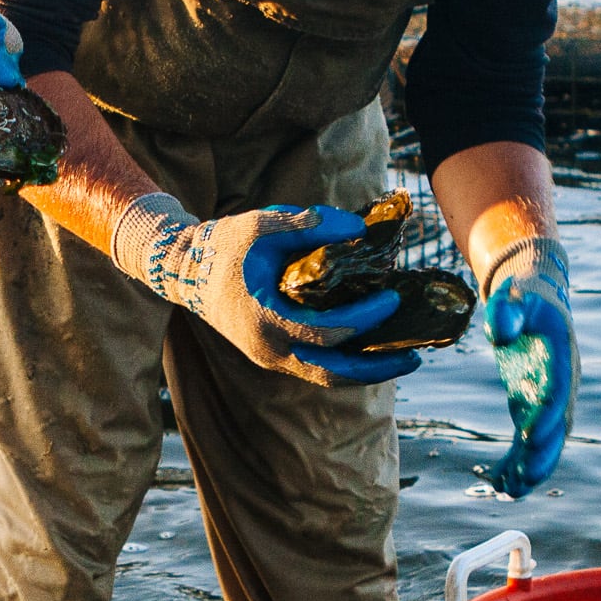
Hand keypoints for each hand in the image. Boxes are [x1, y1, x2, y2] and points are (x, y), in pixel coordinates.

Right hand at [109, 195, 420, 386]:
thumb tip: (360, 230)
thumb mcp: (264, 223)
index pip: (327, 332)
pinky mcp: (273, 355)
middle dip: (377, 367)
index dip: (363, 320)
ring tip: (403, 357)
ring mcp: (269, 357)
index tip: (392, 299)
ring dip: (366, 371)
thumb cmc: (225, 243)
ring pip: (325, 377)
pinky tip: (373, 349)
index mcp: (266, 321)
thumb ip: (310, 225)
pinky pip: (316, 368)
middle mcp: (268, 350)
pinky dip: (347, 363)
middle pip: (332, 373)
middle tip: (416, 354)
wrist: (185, 268)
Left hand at [482, 237, 576, 496]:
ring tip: (511, 492)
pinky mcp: (531, 405)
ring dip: (531, 467)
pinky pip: (527, 440)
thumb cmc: (523, 297)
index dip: (546, 416)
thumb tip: (498, 333)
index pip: (557, 392)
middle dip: (543, 454)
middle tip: (526, 480)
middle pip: (557, 426)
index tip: (530, 436)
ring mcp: (547, 399)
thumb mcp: (514, 297)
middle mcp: (560, 385)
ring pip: (546, 441)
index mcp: (561, 360)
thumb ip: (507, 312)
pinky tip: (501, 483)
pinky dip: (516, 462)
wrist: (534, 297)